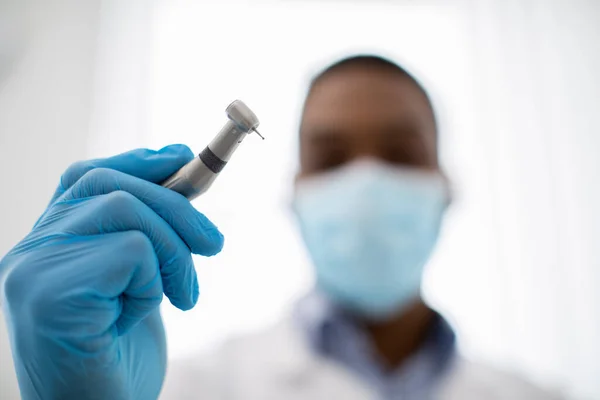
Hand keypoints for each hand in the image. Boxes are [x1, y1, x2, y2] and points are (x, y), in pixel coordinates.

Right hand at [0, 145, 223, 399]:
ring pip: (126, 209)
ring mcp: (34, 271)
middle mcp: (30, 252)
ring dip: (173, 252)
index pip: (84, 177)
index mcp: (47, 246)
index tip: (183, 156)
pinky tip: (143, 315)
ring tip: (183, 297)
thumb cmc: (121, 356)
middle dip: (177, 204)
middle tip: (215, 244)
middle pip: (108, 184)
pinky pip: (131, 250)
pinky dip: (154, 279)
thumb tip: (180, 168)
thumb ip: (145, 232)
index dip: (137, 161)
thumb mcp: (140, 280)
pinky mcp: (50, 293)